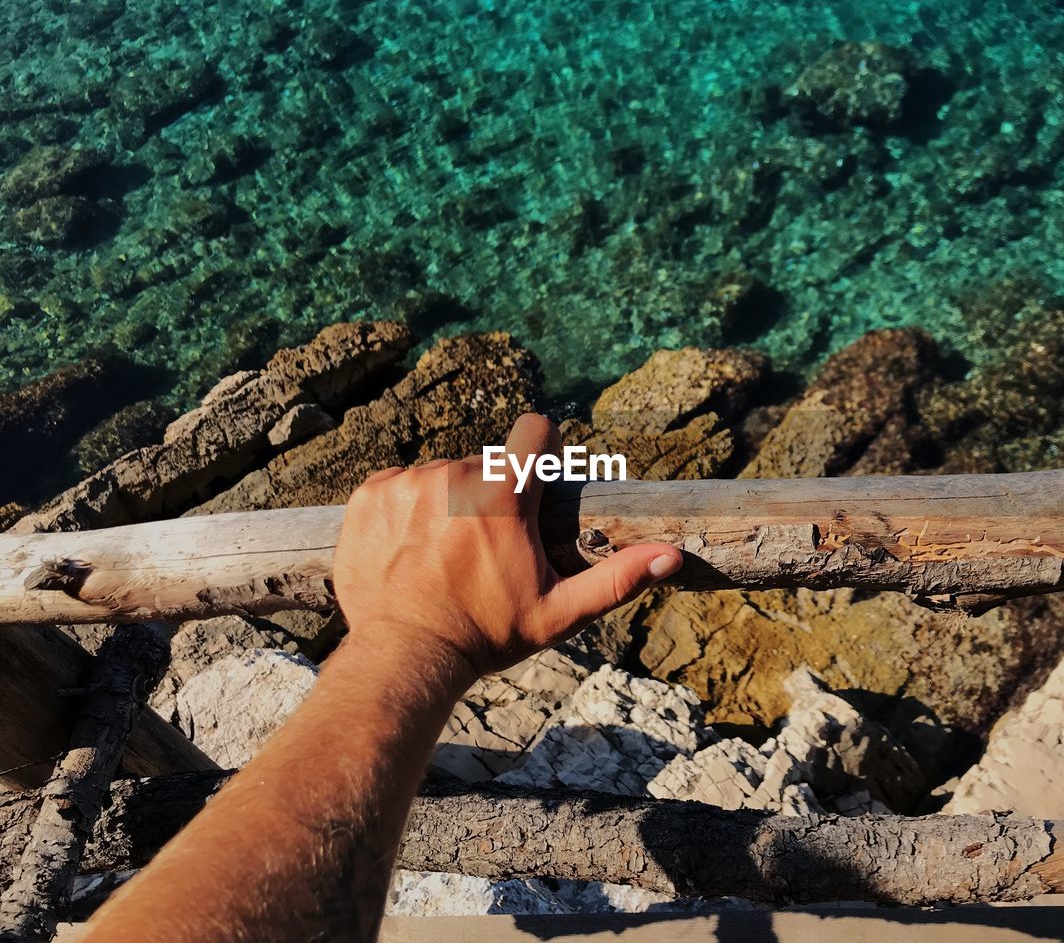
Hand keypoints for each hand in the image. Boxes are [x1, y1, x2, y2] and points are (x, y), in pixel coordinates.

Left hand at [333, 413, 683, 676]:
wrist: (403, 657)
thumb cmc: (486, 636)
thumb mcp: (559, 613)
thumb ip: (616, 578)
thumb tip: (672, 556)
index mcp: (504, 494)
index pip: (536, 429)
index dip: (541, 451)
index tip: (535, 483)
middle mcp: (454, 474)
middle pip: (484, 464)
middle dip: (489, 496)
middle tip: (481, 550)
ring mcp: (407, 482)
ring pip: (440, 476)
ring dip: (445, 504)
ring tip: (441, 556)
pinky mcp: (370, 493)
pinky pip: (398, 484)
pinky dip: (405, 510)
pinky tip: (408, 551)